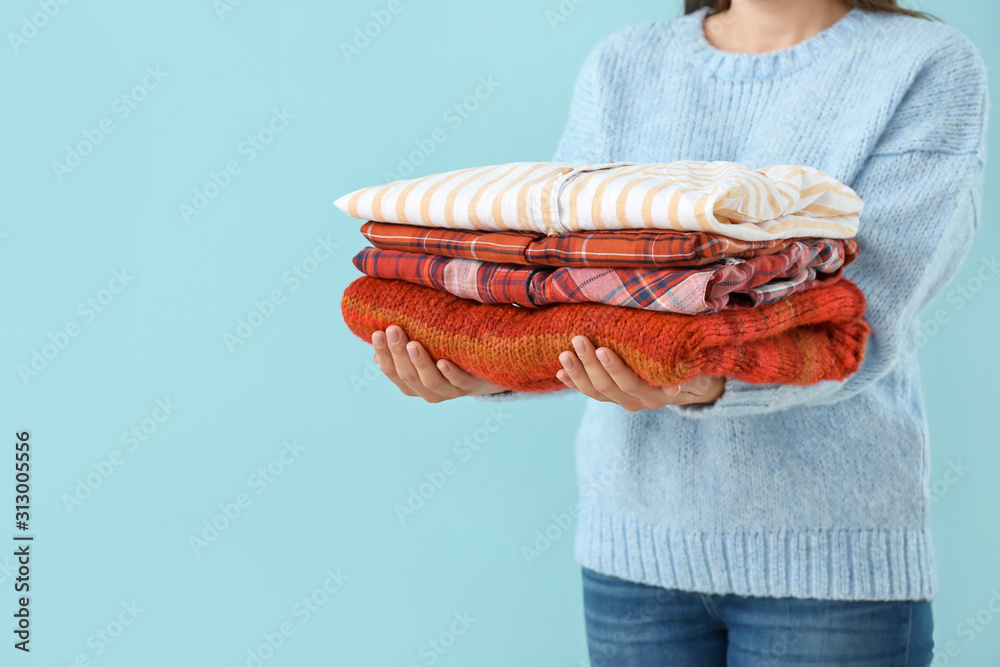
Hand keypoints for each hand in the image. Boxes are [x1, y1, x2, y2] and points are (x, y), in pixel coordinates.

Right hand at [371, 325, 507, 401]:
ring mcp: (451, 391)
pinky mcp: (472, 386)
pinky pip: (459, 382)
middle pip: (409, 376)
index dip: (384, 355)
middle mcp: (430, 391)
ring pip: (431, 382)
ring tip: (412, 344)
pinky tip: (443, 362)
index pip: (393, 372)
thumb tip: (378, 332)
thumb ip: (406, 343)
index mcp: (414, 384)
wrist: (490, 371)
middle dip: (398, 353)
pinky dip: (450, 373)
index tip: (377, 334)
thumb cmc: (451, 354)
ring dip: (420, 363)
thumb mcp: (428, 348)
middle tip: (393, 329)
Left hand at [556, 335, 725, 411]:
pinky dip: (573, 383)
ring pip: (595, 392)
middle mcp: (637, 402)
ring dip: (577, 374)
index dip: (615, 370)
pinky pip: (589, 392)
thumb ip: (689, 378)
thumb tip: (674, 388)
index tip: (602, 349)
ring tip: (564, 354)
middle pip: (608, 388)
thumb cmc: (696, 370)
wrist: (693, 385)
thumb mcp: (699, 373)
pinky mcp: (612, 395)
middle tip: (578, 340)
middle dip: (590, 365)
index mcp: (656, 395)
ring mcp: (623, 400)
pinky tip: (560, 372)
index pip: (631, 385)